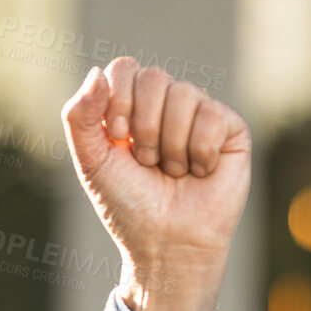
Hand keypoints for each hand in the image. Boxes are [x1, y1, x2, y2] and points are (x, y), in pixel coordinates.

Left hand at [61, 58, 250, 310]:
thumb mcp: (92, 162)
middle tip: (145, 161)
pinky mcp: (230, 129)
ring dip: (170, 144)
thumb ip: (80, 118)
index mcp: (129, 107)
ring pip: (184, 94)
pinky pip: (213, 114)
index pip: (124, 69)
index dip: (118, 100)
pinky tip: (199, 172)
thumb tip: (96, 74)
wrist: (166, 241)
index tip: (117, 136)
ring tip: (171, 171)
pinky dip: (198, 151)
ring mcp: (199, 114)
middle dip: (143, 126)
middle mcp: (165, 106)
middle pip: (153, 78)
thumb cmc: (127, 204)